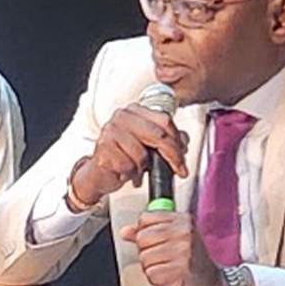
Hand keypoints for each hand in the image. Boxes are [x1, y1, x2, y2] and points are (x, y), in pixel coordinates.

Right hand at [69, 104, 189, 207]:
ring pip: (142, 154)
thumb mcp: (149, 146)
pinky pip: (129, 165)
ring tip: (138, 169)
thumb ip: (167, 140)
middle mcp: (121, 117)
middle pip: (158, 135)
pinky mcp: (104, 148)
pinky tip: (127, 172)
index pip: (165, 120)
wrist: (100, 173)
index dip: (178, 140)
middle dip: (173, 156)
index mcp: (134, 111)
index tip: (183, 155)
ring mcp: (110, 131)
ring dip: (144, 167)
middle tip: (179, 169)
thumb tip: (184, 140)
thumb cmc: (124, 157)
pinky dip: (131, 174)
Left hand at [119, 211, 228, 285]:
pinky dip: (158, 280)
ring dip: (152, 268)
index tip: (157, 243)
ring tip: (169, 270)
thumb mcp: (173, 241)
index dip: (144, 234)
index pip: (144, 219)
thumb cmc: (193, 264)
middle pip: (142, 238)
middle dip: (147, 253)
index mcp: (182, 221)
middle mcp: (185, 232)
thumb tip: (125, 231)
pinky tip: (172, 279)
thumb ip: (148, 233)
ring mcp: (185, 251)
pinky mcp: (183, 270)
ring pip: (144, 257)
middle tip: (164, 260)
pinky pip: (152, 274)